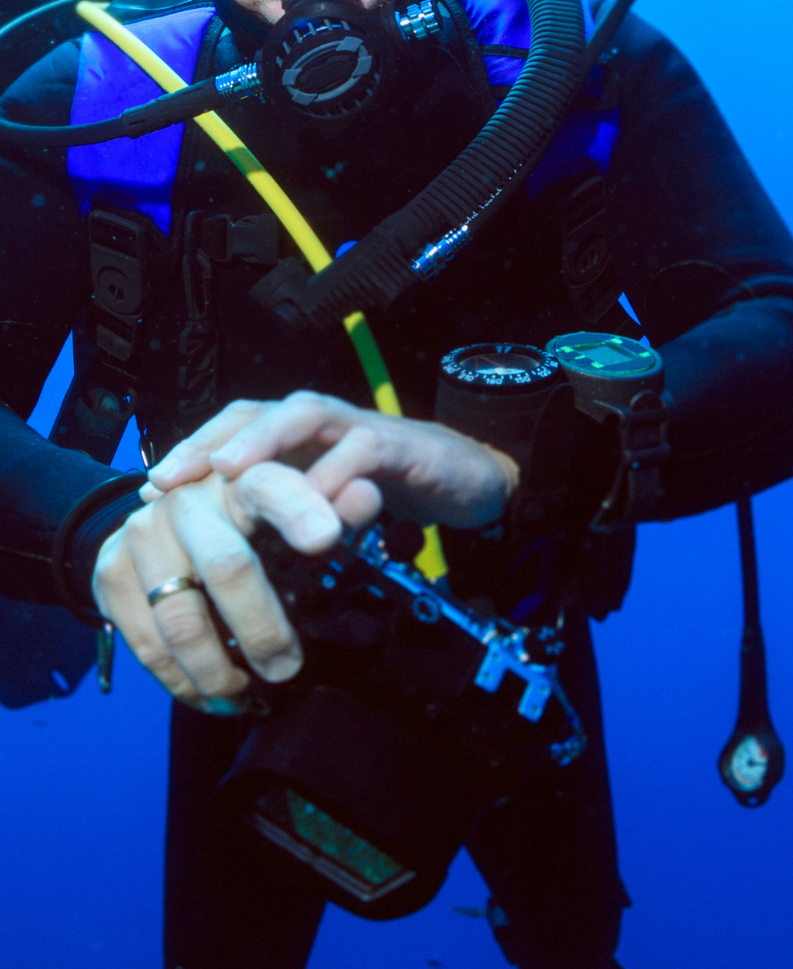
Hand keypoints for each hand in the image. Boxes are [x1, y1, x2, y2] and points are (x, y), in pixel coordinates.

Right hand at [92, 462, 352, 708]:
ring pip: (182, 620)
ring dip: (217, 670)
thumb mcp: (295, 510)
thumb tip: (368, 496)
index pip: (274, 486)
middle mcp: (186, 499)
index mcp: (242, 477)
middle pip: (228, 567)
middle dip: (263, 629)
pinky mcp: (110, 572)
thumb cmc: (250, 520)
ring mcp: (142, 534)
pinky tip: (210, 694)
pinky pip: (147, 643)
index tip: (326, 538)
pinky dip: (181, 680)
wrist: (163, 518)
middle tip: (288, 670)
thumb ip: (337, 506)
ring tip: (247, 695)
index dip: (300, 509)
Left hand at [148, 392, 517, 530]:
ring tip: (229, 472)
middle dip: (210, 440)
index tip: (148, 493)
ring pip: (303, 415)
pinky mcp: (400, 444)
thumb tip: (219, 558)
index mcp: (297, 436)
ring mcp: (359, 426)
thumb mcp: (322, 508)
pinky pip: (361, 449)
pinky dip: (334, 473)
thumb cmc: (386, 492)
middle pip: (256, 410)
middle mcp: (321, 421)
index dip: (189, 452)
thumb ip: (282, 519)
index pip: (232, 427)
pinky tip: (310, 503)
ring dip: (262, 440)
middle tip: (172, 480)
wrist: (468, 480)